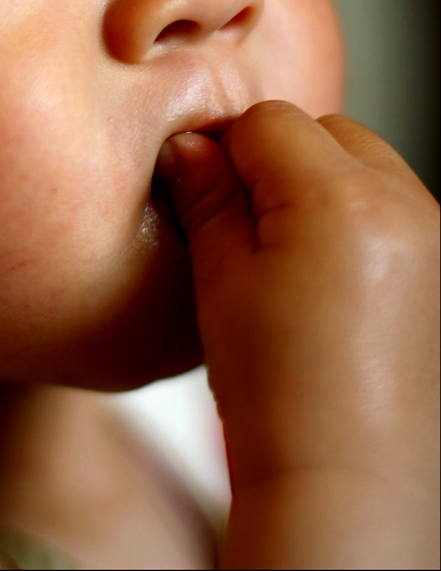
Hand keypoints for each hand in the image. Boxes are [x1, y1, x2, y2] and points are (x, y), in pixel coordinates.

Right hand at [157, 101, 439, 569]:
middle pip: (325, 131)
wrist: (348, 482)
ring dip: (323, 183)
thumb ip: (206, 199)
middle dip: (281, 159)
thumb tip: (187, 147)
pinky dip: (359, 216)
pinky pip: (394, 204)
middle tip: (248, 223)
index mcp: (341, 201)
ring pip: (365, 163)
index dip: (225, 149)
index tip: (205, 187)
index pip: (269, 122)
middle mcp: (405, 205)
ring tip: (292, 253)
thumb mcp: (220, 282)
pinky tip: (331, 274)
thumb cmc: (279, 395)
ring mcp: (437, 235)